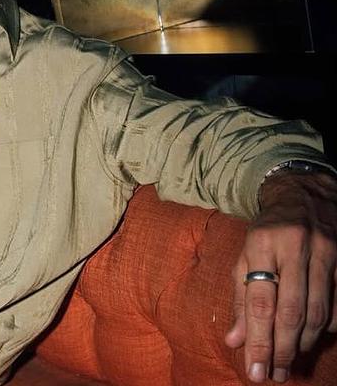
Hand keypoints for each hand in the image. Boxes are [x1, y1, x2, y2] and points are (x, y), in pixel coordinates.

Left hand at [225, 169, 336, 382]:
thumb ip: (241, 298)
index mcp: (261, 245)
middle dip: (281, 348)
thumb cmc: (267, 231)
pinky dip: (327, 327)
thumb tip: (235, 341)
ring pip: (319, 312)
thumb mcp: (245, 255)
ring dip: (303, 343)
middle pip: (291, 311)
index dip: (258, 340)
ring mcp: (325, 254)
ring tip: (288, 362)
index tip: (254, 370)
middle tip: (274, 374)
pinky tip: (312, 338)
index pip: (260, 301)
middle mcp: (294, 248)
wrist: (304, 194)